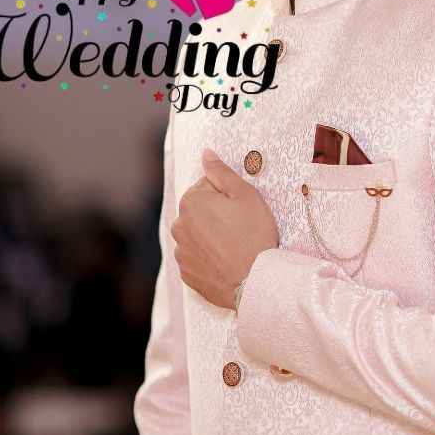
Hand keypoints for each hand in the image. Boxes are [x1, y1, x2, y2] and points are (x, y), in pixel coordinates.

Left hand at [171, 147, 278, 308]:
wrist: (255, 280)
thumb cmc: (254, 234)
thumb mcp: (245, 194)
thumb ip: (221, 172)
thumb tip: (206, 153)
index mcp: (190, 202)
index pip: (207, 188)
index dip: (228, 196)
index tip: (242, 209)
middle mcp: (179, 226)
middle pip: (200, 212)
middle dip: (217, 215)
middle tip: (241, 227)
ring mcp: (181, 252)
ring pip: (198, 235)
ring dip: (212, 236)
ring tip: (235, 246)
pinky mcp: (187, 274)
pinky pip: (197, 258)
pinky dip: (210, 257)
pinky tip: (227, 261)